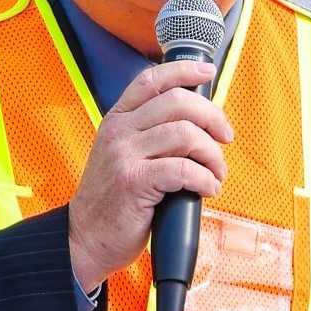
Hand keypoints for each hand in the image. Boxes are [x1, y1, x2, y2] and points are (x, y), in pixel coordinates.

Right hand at [66, 58, 234, 296]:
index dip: (184, 71)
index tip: (208, 73)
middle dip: (212, 117)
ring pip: (185, 135)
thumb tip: (197, 123)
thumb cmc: (112, 201)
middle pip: (177, 102)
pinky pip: (183, 169)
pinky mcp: (134, 182)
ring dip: (212, 155)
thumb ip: (148, 134)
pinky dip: (204, 179)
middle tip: (225, 138)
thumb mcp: (121, 156)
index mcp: (117, 120)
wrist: (85, 238)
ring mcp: (124, 156)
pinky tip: (207, 189)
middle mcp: (119, 132)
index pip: (151, 80)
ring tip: (216, 173)